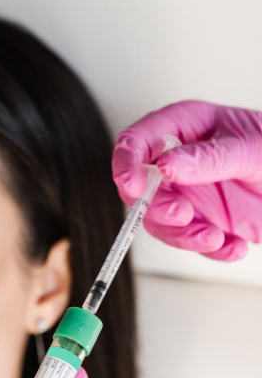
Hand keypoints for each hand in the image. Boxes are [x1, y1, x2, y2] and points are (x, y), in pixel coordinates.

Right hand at [112, 100, 261, 260]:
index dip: (127, 163)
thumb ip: (210, 157)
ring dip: (183, 236)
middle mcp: (178, 161)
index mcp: (185, 127)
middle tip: (181, 214)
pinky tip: (234, 245)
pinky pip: (191, 242)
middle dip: (156, 208)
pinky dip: (211, 251)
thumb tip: (166, 164)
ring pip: (159, 223)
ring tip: (214, 237)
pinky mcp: (202, 221)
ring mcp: (188, 194)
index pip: (137, 141)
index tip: (135, 186)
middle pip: (140, 190)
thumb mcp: (252, 149)